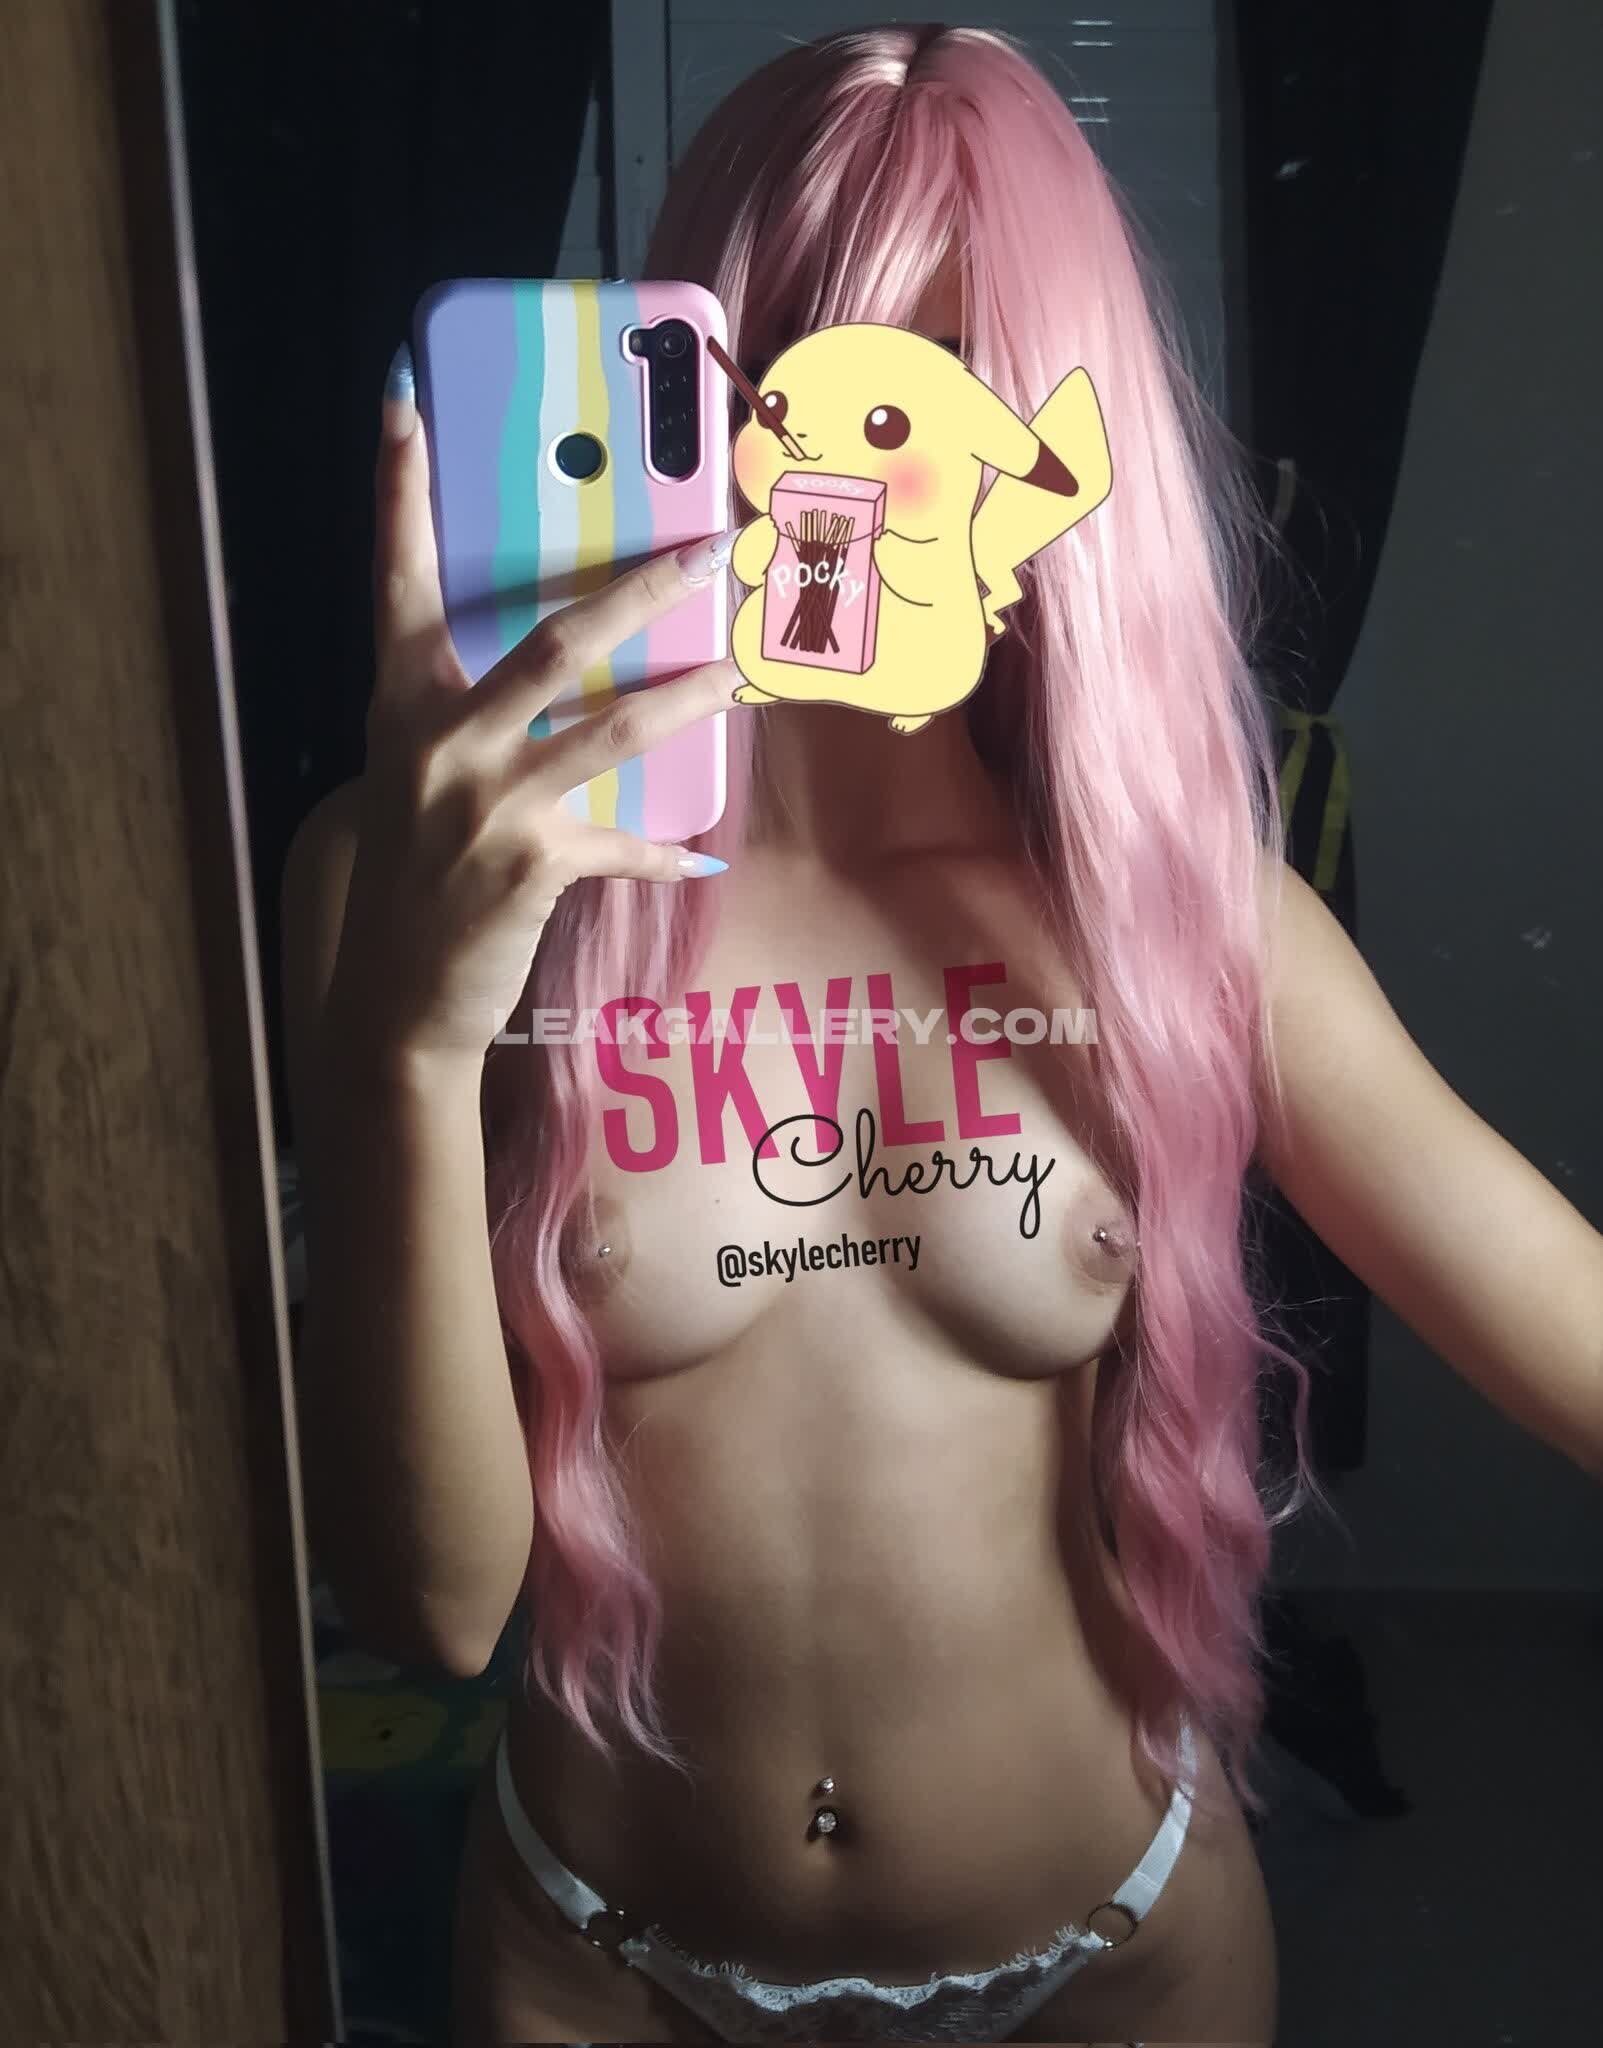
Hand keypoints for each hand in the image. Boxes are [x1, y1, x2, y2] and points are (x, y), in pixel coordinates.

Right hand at [326, 365, 740, 1068]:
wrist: (394, 995)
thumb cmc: (417, 873)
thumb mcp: (422, 776)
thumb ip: (476, 715)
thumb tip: (574, 664)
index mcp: (402, 704)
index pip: (398, 579)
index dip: (399, 492)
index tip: (405, 402)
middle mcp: (440, 740)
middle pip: (554, 638)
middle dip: (640, 589)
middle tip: (709, 551)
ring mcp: (485, 803)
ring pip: (610, 726)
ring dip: (687, 697)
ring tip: (743, 671)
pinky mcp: (529, 865)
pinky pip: (621, 842)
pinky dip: (664, 849)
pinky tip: (700, 854)